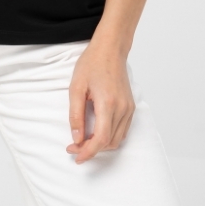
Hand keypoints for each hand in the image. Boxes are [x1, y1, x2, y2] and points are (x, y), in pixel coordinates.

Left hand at [66, 40, 135, 163]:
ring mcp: (129, 108)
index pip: (101, 139)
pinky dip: (110, 138)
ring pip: (117, 139)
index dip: (88, 152)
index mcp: (108, 103)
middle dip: (91, 150)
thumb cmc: (92, 64)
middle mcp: (122, 108)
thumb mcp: (76, 87)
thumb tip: (77, 138)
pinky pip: (122, 131)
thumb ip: (75, 115)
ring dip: (101, 145)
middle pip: (109, 143)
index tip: (76, 156)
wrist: (110, 49)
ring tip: (83, 140)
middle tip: (74, 146)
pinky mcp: (131, 107)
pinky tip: (96, 133)